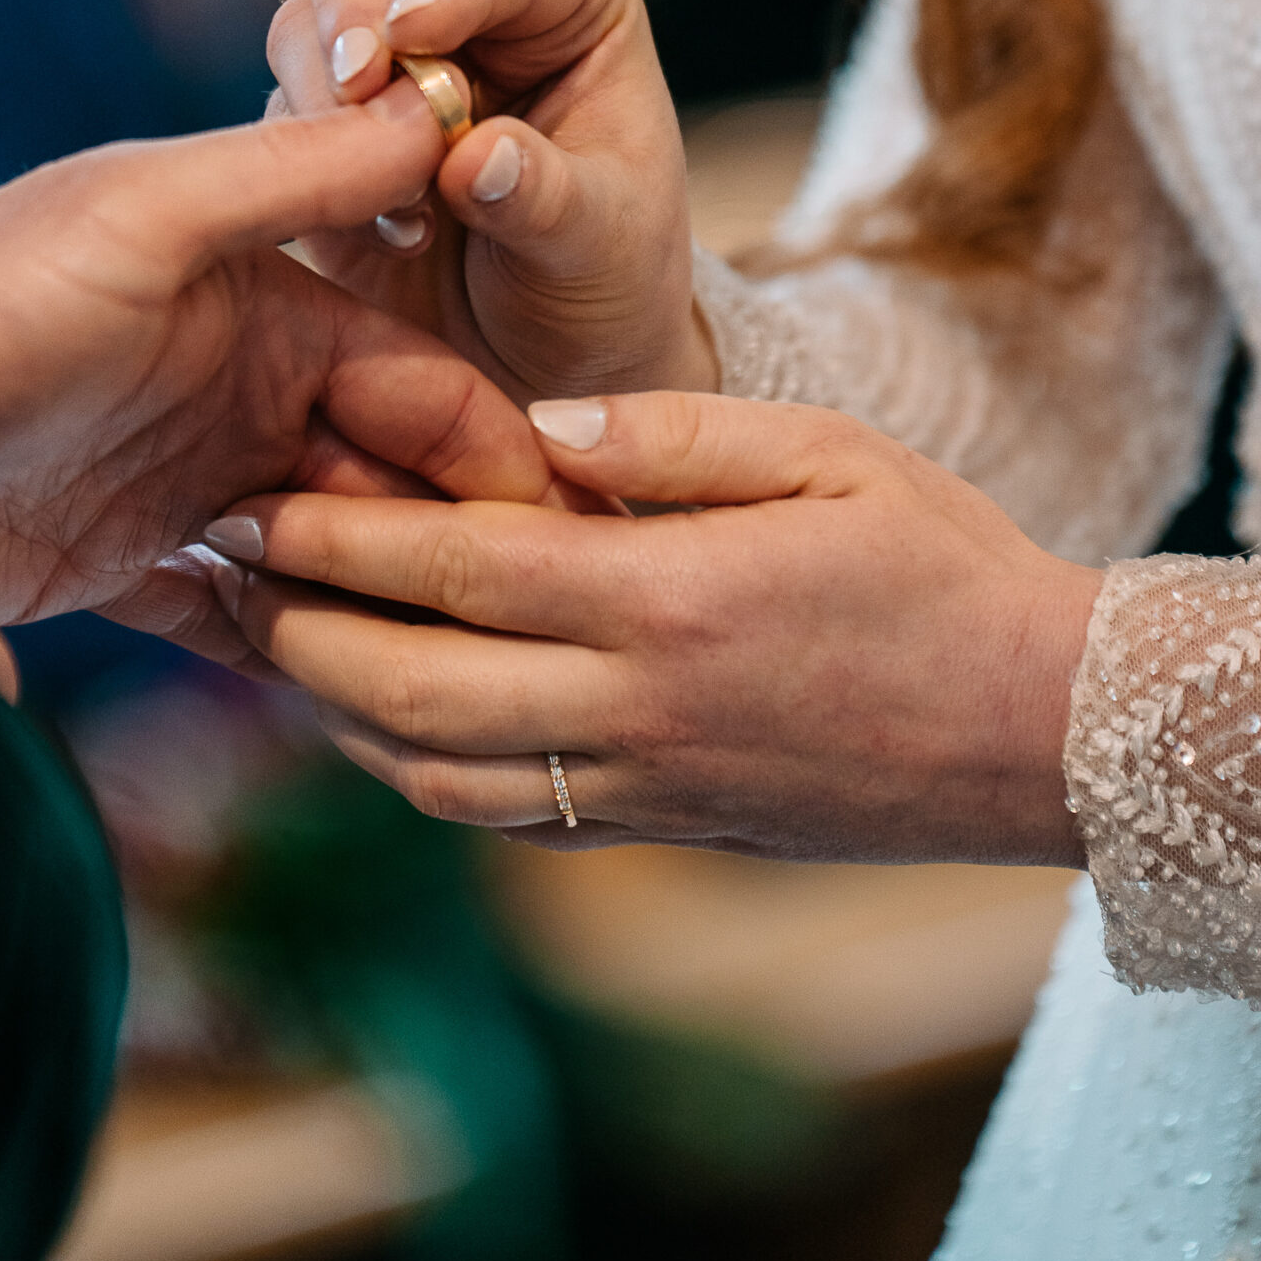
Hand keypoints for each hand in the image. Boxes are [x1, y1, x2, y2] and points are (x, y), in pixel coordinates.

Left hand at [0, 85, 553, 642]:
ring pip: (330, 557)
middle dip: (454, 552)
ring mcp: (188, 479)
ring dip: (383, 612)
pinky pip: (241, 620)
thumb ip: (292, 172)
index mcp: (268, 303)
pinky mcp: (126, 561)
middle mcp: (241, 389)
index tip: (571, 534)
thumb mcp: (148, 212)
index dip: (498, 456)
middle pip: (391, 482)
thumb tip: (437, 111)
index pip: (425, 386)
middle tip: (526, 643)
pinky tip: (343, 701)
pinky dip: (292, 654)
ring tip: (446, 689)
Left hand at [204, 391, 1101, 864]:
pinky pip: (505, 818)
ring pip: (439, 775)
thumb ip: (672, 436)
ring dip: (338, 713)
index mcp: (670, 600)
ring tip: (272, 642)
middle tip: (219, 573)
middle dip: (296, 632)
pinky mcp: (663, 830)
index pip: (459, 569)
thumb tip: (536, 430)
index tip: (248, 500)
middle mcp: (638, 710)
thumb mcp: (829, 451)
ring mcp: (646, 787)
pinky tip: (381, 717)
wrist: (1041, 729)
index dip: (336, 540)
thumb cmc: (941, 563)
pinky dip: (418, 772)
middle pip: (414, 688)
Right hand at [267, 0, 712, 401]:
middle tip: (353, 79)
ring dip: (326, 96)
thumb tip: (472, 156)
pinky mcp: (323, 125)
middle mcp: (467, 4)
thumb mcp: (602, 246)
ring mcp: (386, 59)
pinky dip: (307, 163)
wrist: (548, 361)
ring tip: (399, 202)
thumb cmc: (606, 280)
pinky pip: (283, 114)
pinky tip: (385, 234)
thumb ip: (544, 196)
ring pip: (306, 19)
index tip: (414, 29)